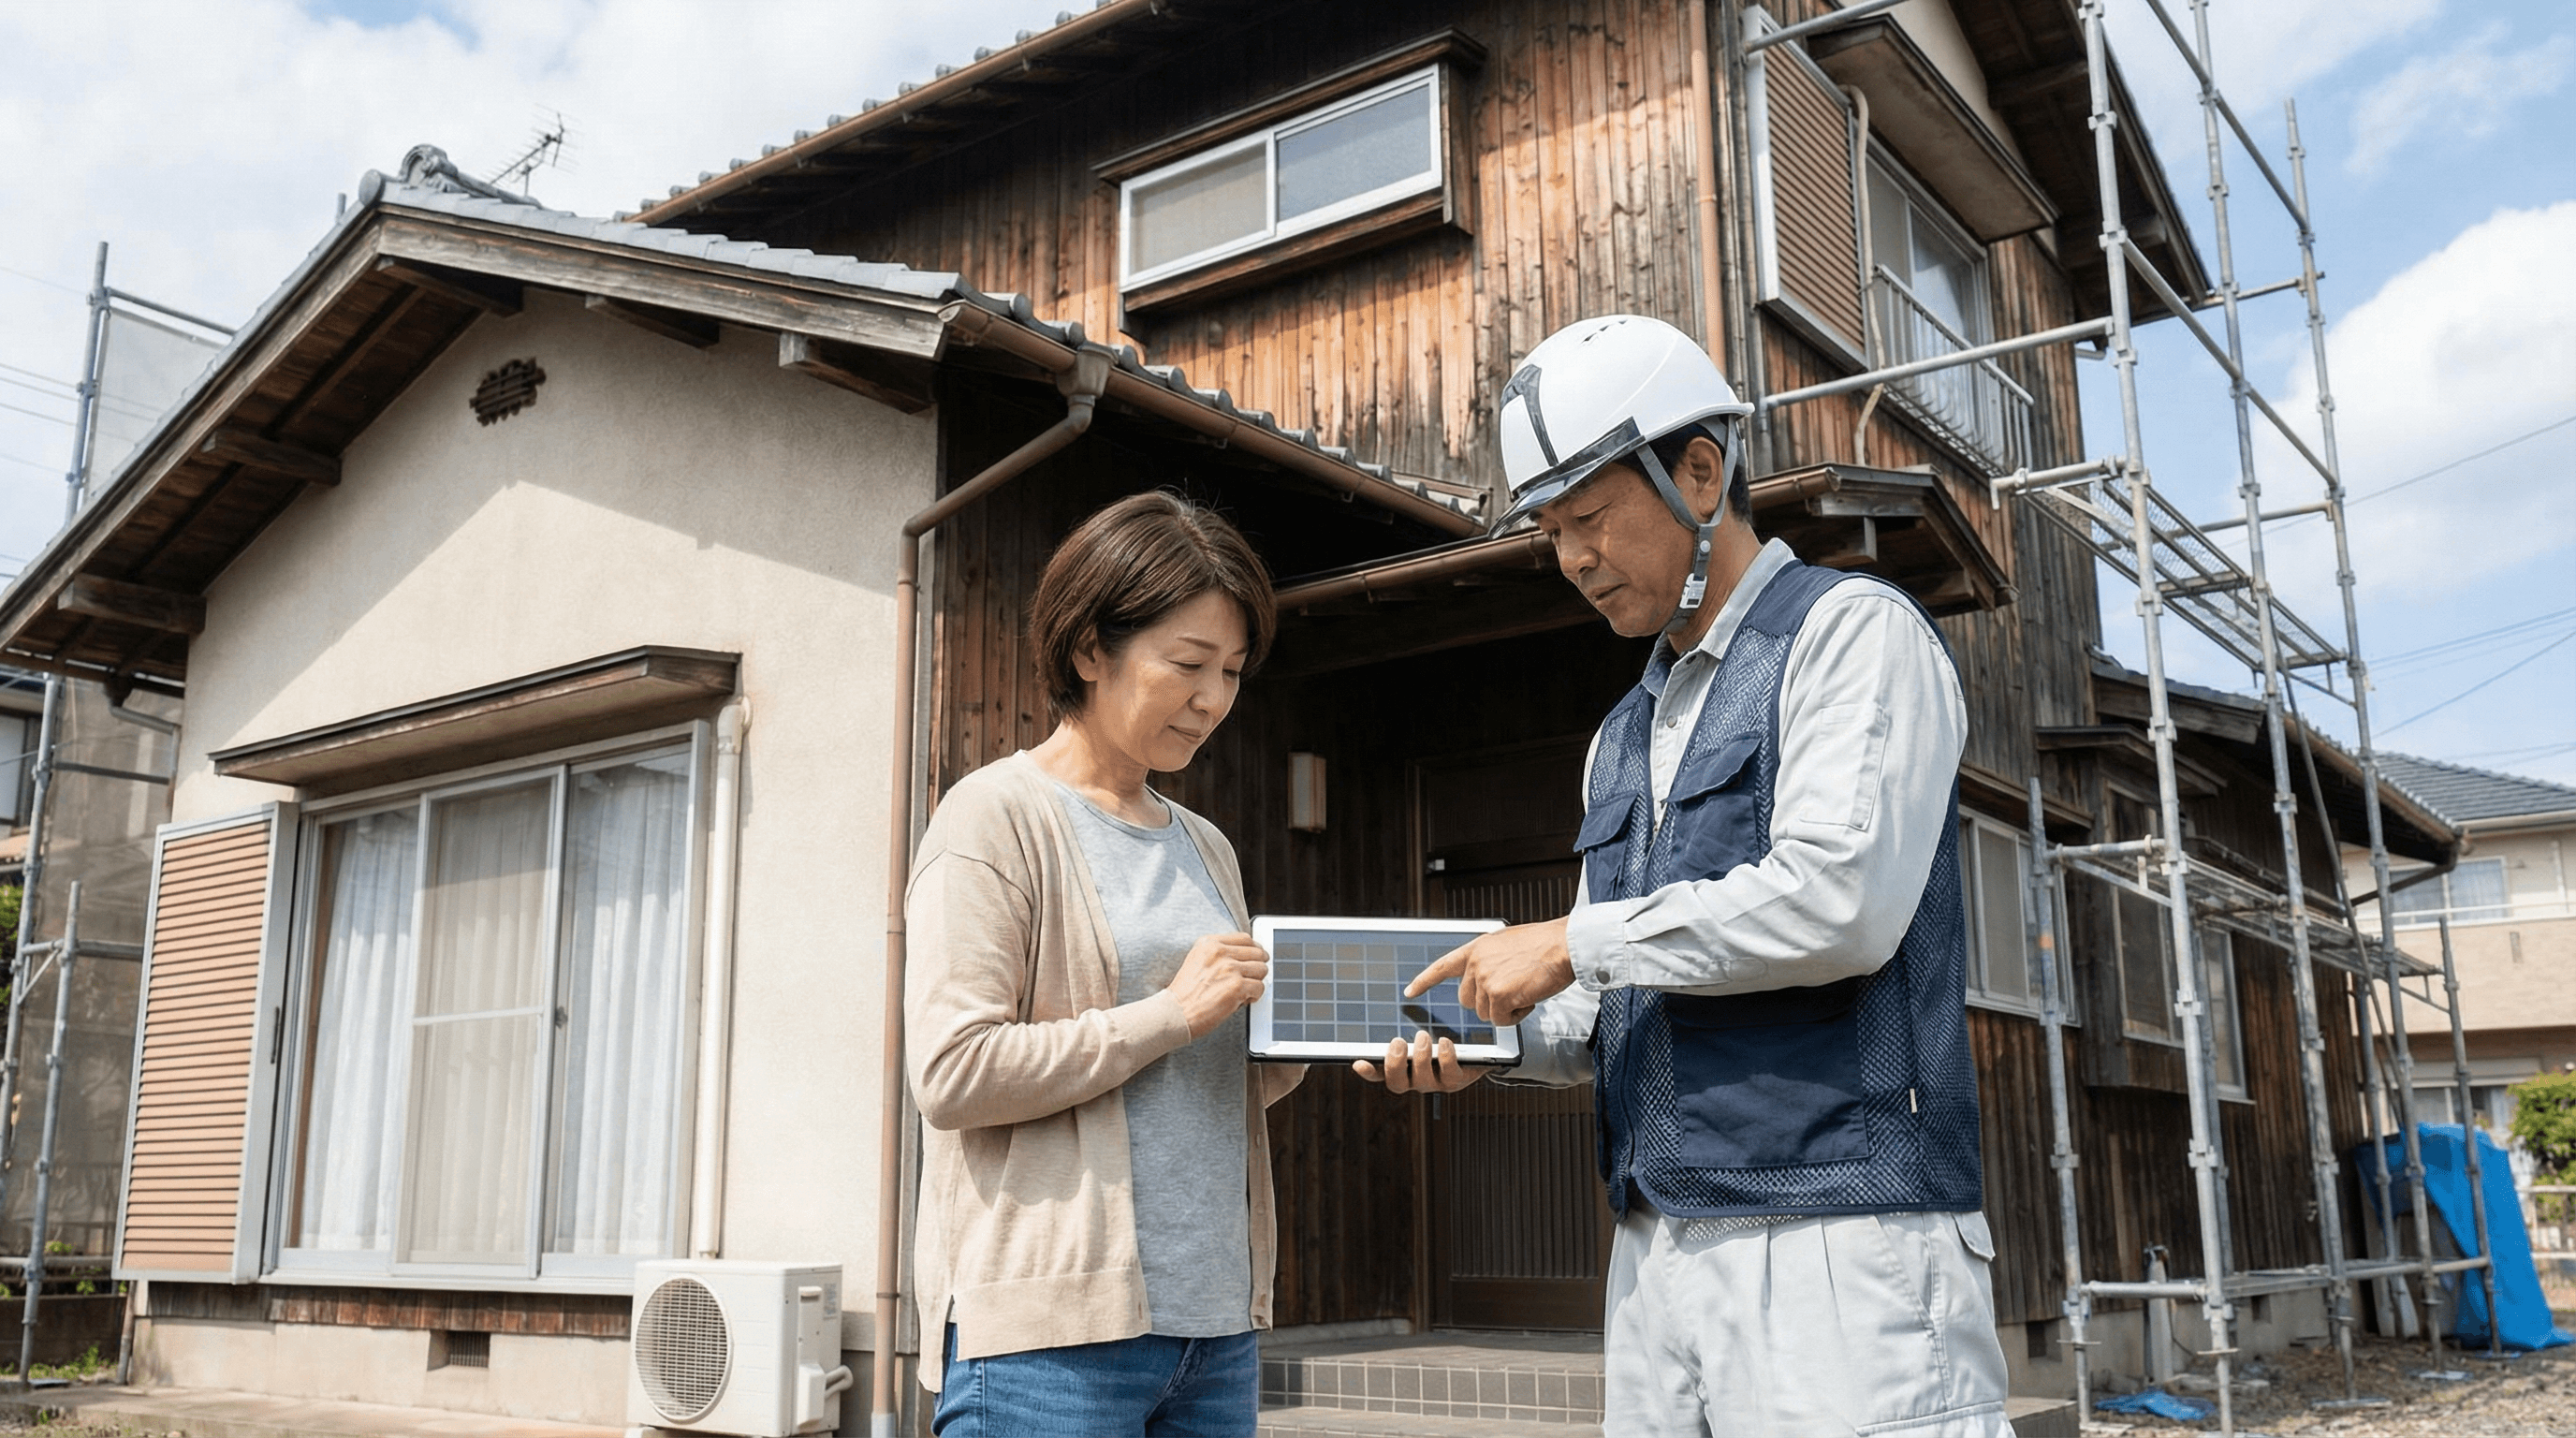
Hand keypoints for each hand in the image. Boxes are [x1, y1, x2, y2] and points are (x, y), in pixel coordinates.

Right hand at [1169, 931, 1268, 1036]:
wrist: (1175, 1014)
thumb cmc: (1185, 994)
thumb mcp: (1197, 960)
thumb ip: (1219, 954)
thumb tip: (1247, 955)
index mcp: (1209, 943)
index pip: (1244, 938)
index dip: (1254, 950)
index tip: (1256, 958)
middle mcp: (1219, 952)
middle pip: (1257, 953)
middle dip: (1256, 968)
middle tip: (1249, 979)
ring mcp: (1229, 968)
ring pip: (1261, 970)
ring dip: (1255, 982)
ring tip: (1241, 992)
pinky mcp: (1237, 986)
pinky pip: (1260, 988)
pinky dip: (1253, 997)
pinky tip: (1240, 1001)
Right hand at [1352, 1030, 1485, 1092]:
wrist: (1471, 1055)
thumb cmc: (1437, 1043)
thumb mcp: (1416, 1037)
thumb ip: (1402, 1034)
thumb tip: (1392, 1010)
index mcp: (1402, 1071)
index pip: (1379, 1075)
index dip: (1369, 1072)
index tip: (1359, 1062)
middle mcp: (1415, 1082)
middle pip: (1397, 1084)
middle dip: (1395, 1064)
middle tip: (1398, 1042)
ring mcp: (1435, 1083)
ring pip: (1422, 1080)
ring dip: (1420, 1057)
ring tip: (1422, 1036)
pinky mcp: (1455, 1080)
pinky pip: (1449, 1074)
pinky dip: (1446, 1057)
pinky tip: (1444, 1042)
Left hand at [1406, 918, 1573, 1025]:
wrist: (1565, 945)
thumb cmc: (1544, 944)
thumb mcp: (1506, 943)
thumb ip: (1489, 959)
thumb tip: (1486, 979)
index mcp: (1476, 948)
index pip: (1442, 966)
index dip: (1425, 981)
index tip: (1410, 992)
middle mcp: (1476, 963)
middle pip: (1467, 1000)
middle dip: (1488, 1002)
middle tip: (1513, 990)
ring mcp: (1485, 979)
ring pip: (1485, 1013)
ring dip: (1505, 1009)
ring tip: (1525, 989)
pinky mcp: (1499, 996)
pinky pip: (1500, 1020)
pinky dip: (1515, 1016)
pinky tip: (1528, 999)